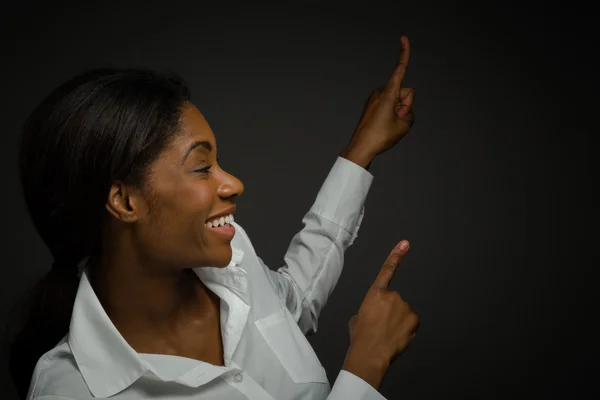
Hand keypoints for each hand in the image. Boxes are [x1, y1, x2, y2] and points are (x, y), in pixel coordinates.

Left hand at [341, 36, 415, 167]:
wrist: (361, 147)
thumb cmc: (381, 136)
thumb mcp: (405, 125)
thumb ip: (410, 112)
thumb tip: (401, 109)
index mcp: (388, 93)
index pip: (399, 69)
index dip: (404, 53)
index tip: (404, 38)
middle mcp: (380, 92)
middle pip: (405, 93)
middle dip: (406, 105)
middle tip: (395, 120)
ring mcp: (375, 98)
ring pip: (397, 100)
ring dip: (397, 111)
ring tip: (387, 125)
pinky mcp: (372, 105)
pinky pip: (389, 105)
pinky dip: (391, 113)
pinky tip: (383, 125)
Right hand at [345, 240, 418, 368]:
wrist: (370, 354)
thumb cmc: (360, 337)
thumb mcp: (357, 318)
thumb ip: (368, 308)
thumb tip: (373, 313)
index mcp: (375, 293)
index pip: (387, 270)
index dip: (396, 255)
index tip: (405, 244)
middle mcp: (392, 296)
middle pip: (394, 301)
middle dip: (390, 311)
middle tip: (380, 326)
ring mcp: (405, 307)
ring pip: (403, 312)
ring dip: (398, 321)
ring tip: (386, 333)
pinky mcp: (414, 319)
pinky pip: (411, 322)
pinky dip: (406, 329)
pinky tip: (396, 337)